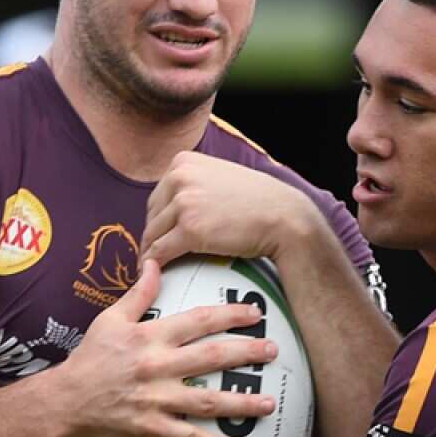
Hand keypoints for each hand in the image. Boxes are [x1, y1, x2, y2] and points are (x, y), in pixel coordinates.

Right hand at [51, 259, 276, 436]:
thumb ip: (138, 293)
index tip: (255, 312)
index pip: (198, 321)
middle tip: (274, 351)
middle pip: (212, 357)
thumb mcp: (110, 319)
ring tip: (269, 403)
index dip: (229, 315)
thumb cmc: (90, 358)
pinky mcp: (152, 428)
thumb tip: (153, 262)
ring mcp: (156, 399)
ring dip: (241, 402)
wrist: (65, 401)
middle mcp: (158, 366)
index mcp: (151, 337)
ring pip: (208, 400)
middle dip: (247, 353)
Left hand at [142, 151, 323, 266]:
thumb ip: (197, 183)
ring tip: (153, 269)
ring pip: (153, 234)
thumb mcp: (221, 176)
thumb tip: (177, 203)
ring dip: (151, 253)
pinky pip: (161, 251)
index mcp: (184, 161)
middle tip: (155, 255)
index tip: (161, 235)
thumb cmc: (259, 200)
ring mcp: (183, 203)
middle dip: (153, 236)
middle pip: (152, 215)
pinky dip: (155, 265)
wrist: (284, 216)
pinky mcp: (189, 229)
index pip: (159, 195)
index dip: (159, 219)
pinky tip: (157, 275)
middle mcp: (179, 177)